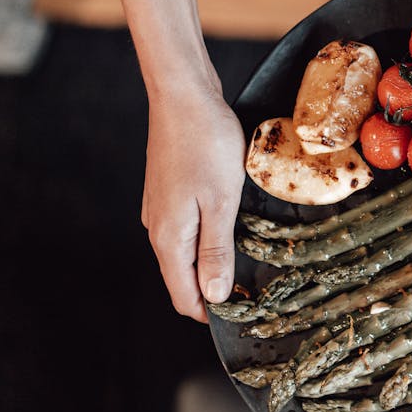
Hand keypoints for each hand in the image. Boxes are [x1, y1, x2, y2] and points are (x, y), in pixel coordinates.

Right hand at [141, 86, 245, 321]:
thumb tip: (212, 296)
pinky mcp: (169, 192)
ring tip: (245, 264)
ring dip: (212, 263)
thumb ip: (216, 250)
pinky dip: (208, 238)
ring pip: (186, 252)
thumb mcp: (220, 201)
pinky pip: (188, 229)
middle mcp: (159, 228)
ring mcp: (162, 209)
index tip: (242, 315)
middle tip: (251, 291)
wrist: (183, 96)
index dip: (210, 311)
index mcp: (169, 238)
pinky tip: (231, 229)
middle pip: (183, 277)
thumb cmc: (204, 144)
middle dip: (213, 290)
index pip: (183, 295)